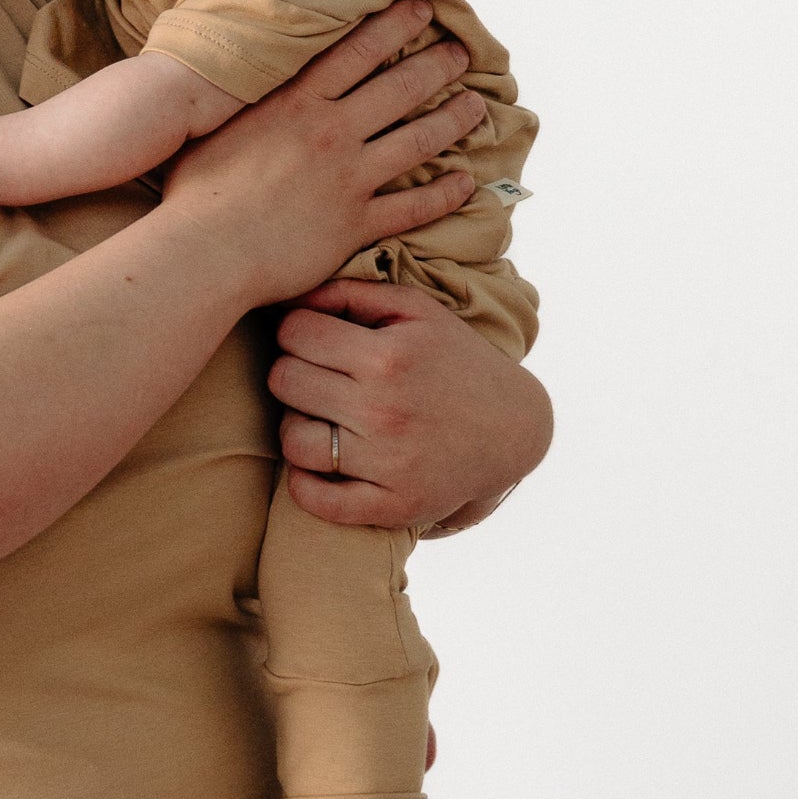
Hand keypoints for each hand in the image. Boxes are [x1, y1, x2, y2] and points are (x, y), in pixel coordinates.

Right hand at [159, 0, 487, 309]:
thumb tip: (240, 74)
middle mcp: (331, 132)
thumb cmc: (195, 191)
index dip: (396, 26)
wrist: (204, 251)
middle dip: (438, 65)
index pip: (358, 51)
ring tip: (477, 106)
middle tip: (463, 51)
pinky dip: (445, 194)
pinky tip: (466, 182)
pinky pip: (414, 207)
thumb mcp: (214, 125)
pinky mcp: (356, 223)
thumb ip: (245, 100)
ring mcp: (348, 178)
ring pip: (418, 141)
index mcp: (296, 102)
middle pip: (400, 88)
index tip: (424, 10)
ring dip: (452, 120)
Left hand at [270, 276, 552, 533]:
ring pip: (291, 439)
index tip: (312, 338)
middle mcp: (385, 410)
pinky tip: (321, 464)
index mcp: (389, 357)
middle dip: (292, 371)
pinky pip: (315, 500)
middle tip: (316, 376)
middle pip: (284, 381)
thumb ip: (352, 292)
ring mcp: (388, 464)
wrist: (513, 430)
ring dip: (297, 425)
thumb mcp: (417, 311)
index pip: (294, 332)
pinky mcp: (393, 506)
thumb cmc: (456, 360)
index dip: (295, 330)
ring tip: (322, 417)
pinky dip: (305, 484)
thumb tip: (290, 295)